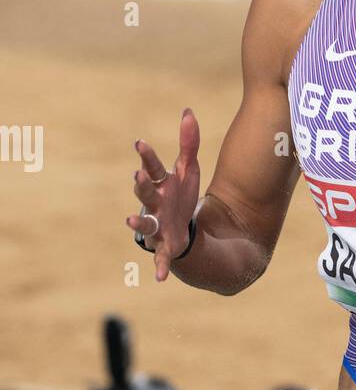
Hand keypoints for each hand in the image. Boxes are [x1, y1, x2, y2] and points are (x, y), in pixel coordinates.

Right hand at [126, 108, 200, 281]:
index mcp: (158, 184)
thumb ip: (188, 143)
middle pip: (145, 192)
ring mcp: (157, 225)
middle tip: (138, 175)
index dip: (146, 156)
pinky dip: (161, 267)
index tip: (141, 143)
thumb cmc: (181, 196)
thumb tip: (188, 111)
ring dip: (138, 222)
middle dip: (141, 185)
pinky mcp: (164, 246)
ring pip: (145, 223)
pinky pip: (161, 257)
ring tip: (131, 220)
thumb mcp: (189, 170)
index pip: (152, 167)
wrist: (183, 228)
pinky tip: (161, 278)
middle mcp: (153, 204)